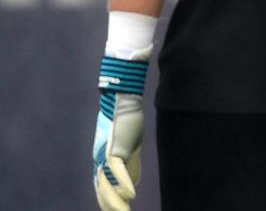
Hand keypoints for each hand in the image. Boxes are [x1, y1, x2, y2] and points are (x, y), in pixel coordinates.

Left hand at [93, 57, 147, 209]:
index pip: (101, 185)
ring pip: (107, 183)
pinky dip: (124, 183)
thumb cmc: (127, 121)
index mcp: (102, 159)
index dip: (106, 200)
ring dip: (115, 200)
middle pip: (102, 188)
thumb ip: (130, 165)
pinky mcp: (114, 148)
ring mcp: (105, 154)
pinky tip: (130, 194)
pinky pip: (118, 170)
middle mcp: (99, 159)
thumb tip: (131, 186)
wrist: (121, 100)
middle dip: (109, 205)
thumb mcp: (129, 147)